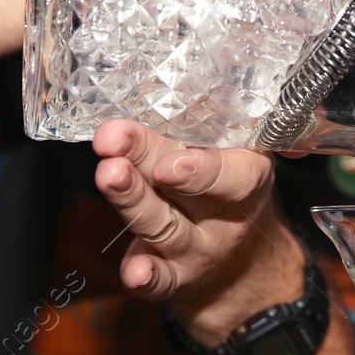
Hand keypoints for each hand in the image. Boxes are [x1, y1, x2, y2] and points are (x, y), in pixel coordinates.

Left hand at [92, 119, 305, 344]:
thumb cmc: (221, 191)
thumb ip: (198, 122)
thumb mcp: (229, 153)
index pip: (235, 175)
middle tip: (113, 149)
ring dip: (133, 203)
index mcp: (247, 178)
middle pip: (187, 194)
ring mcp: (200, 251)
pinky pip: (160, 281)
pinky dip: (146, 276)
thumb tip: (157, 72)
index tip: (169, 163)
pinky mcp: (174, 279)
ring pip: (164, 228)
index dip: (201, 170)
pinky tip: (134, 271)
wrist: (239, 267)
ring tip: (107, 176)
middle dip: (147, 166)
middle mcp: (225, 217)